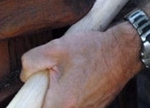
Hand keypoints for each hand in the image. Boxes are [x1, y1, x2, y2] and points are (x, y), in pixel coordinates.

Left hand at [20, 24, 142, 107]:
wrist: (124, 50)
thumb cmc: (93, 50)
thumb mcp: (55, 48)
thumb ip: (31, 62)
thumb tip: (25, 75)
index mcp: (62, 104)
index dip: (30, 103)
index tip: (31, 93)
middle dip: (44, 98)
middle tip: (49, 80)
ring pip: (64, 107)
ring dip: (59, 96)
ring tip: (66, 77)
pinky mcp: (96, 107)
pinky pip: (77, 105)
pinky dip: (72, 95)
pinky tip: (78, 78)